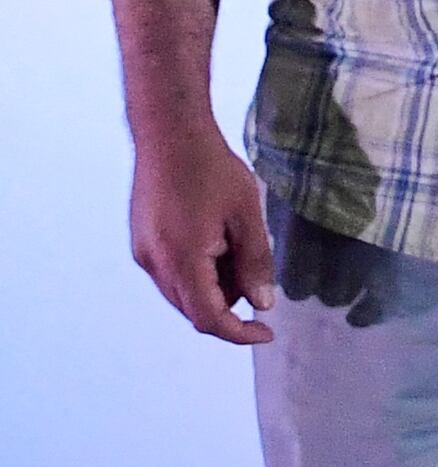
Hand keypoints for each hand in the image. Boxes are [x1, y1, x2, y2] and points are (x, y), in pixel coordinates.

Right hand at [129, 115, 275, 345]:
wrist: (169, 134)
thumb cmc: (212, 169)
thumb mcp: (246, 214)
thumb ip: (255, 261)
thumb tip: (261, 304)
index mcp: (181, 261)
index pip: (208, 318)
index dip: (238, 333)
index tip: (266, 333)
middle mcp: (155, 265)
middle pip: (194, 308)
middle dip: (229, 304)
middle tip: (257, 273)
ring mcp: (144, 254)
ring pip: (182, 292)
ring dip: (213, 286)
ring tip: (238, 247)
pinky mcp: (142, 242)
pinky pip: (172, 273)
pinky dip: (198, 271)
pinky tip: (218, 240)